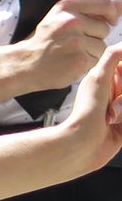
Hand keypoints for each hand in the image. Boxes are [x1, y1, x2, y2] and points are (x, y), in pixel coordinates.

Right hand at [5, 0, 121, 96]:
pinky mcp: (80, 59)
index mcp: (66, 7)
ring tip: (72, 52)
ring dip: (92, 51)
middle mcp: (71, 21)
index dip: (111, 13)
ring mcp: (76, 41)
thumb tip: (120, 3)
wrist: (27, 63)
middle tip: (75, 41)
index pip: (104, 3)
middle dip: (95, 36)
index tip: (107, 21)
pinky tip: (72, 61)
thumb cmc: (45, 41)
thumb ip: (92, 10)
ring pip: (102, 46)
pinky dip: (87, 63)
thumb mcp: (62, 17)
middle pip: (104, 28)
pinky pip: (97, 60)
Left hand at [59, 41, 121, 172]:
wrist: (82, 143)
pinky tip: (117, 125)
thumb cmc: (86, 112)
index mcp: (108, 80)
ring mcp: (121, 110)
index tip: (116, 90)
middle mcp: (115, 93)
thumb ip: (112, 57)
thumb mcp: (99, 78)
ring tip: (112, 117)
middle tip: (112, 107)